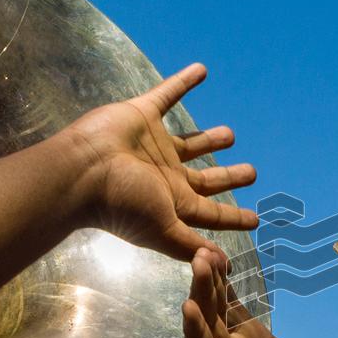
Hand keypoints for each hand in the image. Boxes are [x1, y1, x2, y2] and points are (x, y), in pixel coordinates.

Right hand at [65, 63, 257, 259]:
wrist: (82, 170)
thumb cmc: (121, 204)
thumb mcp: (163, 230)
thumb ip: (191, 245)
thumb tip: (223, 266)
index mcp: (174, 203)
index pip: (212, 213)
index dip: (234, 217)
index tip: (255, 220)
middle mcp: (166, 175)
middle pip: (206, 180)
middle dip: (228, 178)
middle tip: (251, 173)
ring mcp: (154, 145)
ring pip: (190, 142)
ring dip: (210, 138)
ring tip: (231, 135)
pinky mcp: (142, 115)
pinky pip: (167, 94)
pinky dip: (183, 82)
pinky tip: (202, 70)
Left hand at [181, 248, 314, 337]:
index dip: (196, 333)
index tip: (188, 307)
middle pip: (206, 323)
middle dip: (201, 292)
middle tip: (198, 260)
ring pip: (217, 310)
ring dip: (210, 282)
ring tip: (206, 250)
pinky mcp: (249, 337)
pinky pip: (234, 307)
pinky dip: (228, 286)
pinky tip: (223, 261)